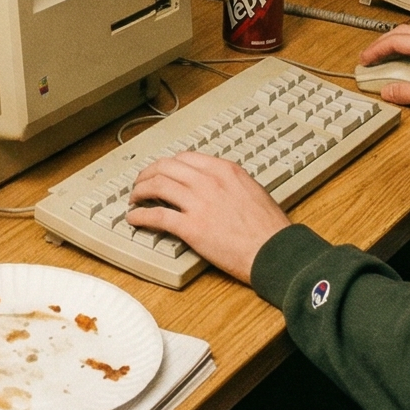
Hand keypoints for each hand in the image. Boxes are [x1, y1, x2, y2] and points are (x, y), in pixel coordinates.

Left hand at [125, 151, 291, 280]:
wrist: (276, 251)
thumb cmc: (269, 227)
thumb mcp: (252, 189)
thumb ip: (229, 182)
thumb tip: (214, 183)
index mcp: (224, 170)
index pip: (185, 158)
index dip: (167, 164)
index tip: (160, 171)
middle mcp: (209, 181)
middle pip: (166, 167)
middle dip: (147, 174)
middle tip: (140, 182)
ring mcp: (199, 203)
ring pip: (157, 186)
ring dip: (140, 191)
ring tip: (134, 199)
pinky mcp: (192, 228)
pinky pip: (157, 216)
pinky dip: (141, 216)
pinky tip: (135, 219)